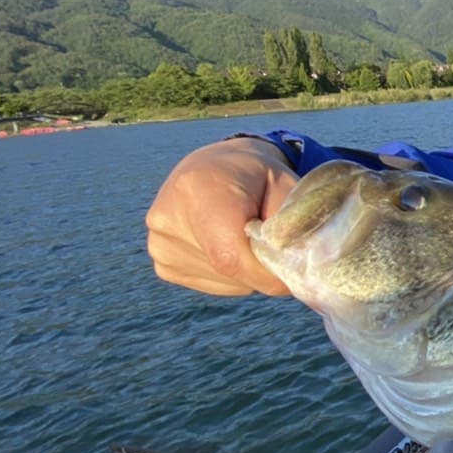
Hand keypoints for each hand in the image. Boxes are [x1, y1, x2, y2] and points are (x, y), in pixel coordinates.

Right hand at [145, 136, 299, 295]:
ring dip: (250, 270)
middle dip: (264, 268)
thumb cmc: (258, 177)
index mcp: (197, 189)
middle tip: (273, 240)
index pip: (231, 256)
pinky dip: (234, 274)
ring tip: (244, 233)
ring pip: (227, 281)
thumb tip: (292, 272)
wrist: (215, 168)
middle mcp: (167, 218)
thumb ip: (292, 227)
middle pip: (231, 271)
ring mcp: (159, 243)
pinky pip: (215, 284)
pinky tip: (228, 243)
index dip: (267, 273)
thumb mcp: (285, 187)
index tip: (293, 270)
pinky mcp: (163, 263)